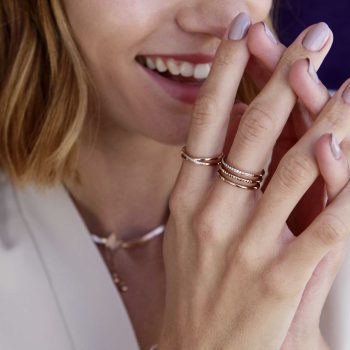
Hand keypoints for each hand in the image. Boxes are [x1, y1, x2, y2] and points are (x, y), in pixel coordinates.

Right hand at [159, 14, 349, 348]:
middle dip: (283, 78)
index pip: (205, 121)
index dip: (224, 74)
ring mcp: (245, 245)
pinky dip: (344, 189)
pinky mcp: (277, 279)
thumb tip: (227, 133)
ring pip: (294, 169)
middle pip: (252, 131)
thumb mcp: (188, 227)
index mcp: (188, 198)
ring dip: (329, 121)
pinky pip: (324, 227)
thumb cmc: (194, 285)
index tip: (241, 36)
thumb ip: (207, 181)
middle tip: (310, 37)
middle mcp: (212, 212)